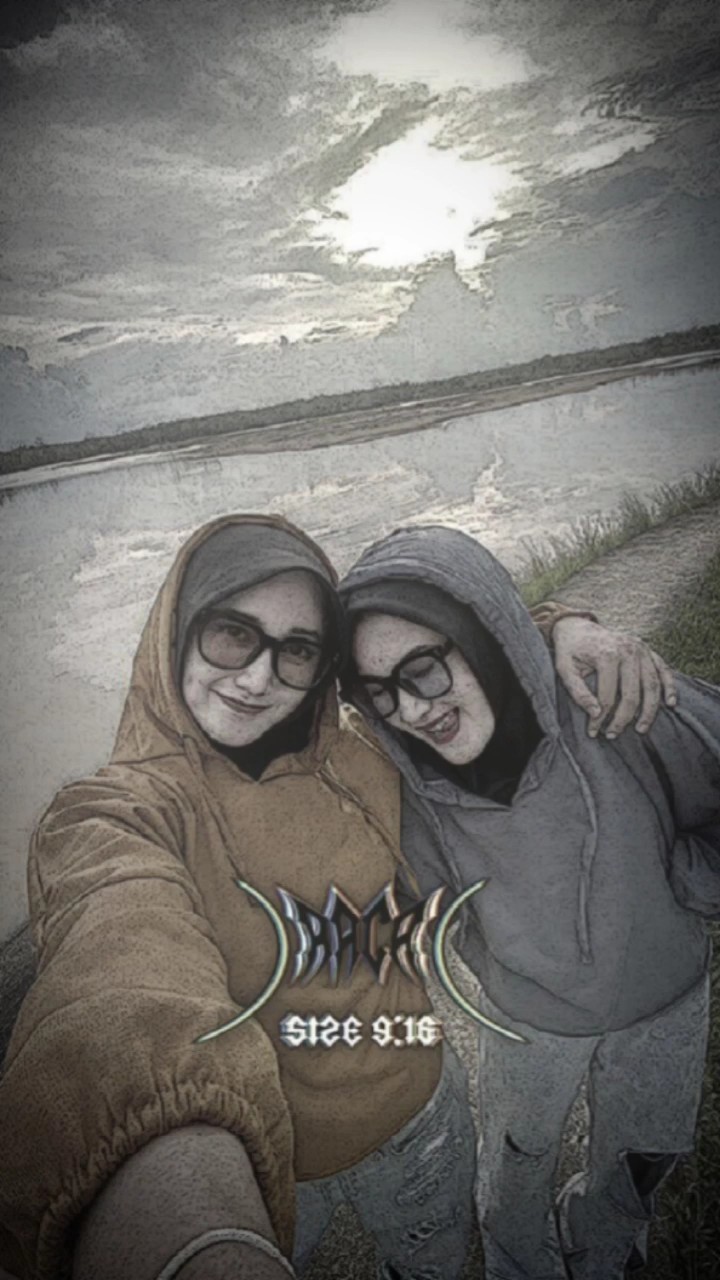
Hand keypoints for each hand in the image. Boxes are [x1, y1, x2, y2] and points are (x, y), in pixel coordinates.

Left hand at [551, 616, 676, 737]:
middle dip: (623, 719)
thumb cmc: (570, 650)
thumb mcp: (564, 669)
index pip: (607, 696)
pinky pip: (664, 670)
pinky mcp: (648, 650)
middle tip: (613, 735)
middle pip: (632, 694)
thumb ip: (577, 692)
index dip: (600, 718)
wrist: (578, 626)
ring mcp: (641, 649)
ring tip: (641, 729)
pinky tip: (671, 704)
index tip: (592, 731)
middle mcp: (628, 650)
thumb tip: (595, 713)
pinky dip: (670, 687)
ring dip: (649, 711)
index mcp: (607, 654)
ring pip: (652, 686)